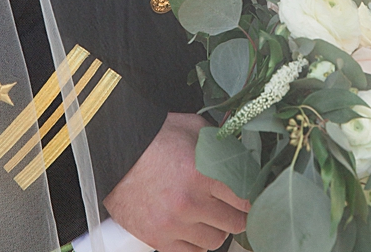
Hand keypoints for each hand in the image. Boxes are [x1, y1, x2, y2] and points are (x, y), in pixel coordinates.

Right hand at [104, 112, 248, 251]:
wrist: (116, 152)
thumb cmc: (157, 138)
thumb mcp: (197, 129)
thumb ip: (224, 145)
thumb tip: (248, 154)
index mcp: (204, 174)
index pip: (246, 198)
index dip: (254, 197)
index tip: (254, 194)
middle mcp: (190, 203)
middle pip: (235, 223)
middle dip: (238, 213)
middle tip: (234, 205)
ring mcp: (172, 224)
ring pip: (215, 240)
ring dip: (217, 229)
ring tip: (212, 215)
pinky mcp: (156, 238)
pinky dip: (197, 243)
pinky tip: (196, 228)